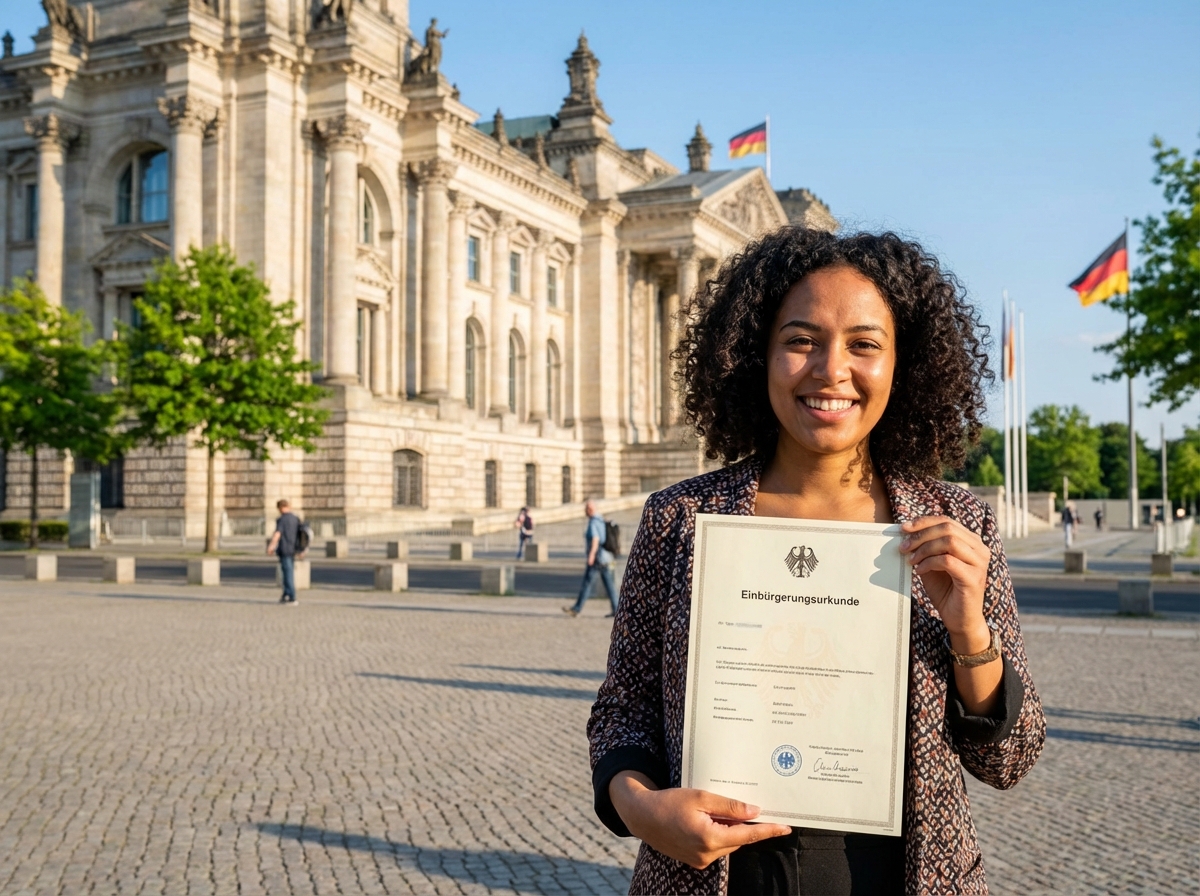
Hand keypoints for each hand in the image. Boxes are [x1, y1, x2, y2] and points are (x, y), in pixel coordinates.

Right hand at [609, 772, 790, 868]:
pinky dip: (719, 834)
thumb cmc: (669, 802)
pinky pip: (716, 847)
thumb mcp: (701, 797)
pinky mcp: (694, 860)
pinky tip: (710, 819)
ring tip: (718, 810)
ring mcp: (700, 860)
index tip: (785, 827)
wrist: (642, 816)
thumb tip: (754, 812)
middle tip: (748, 806)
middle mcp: (707, 854)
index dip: (768, 831)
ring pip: (728, 843)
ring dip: (730, 829)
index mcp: (710, 838)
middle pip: (738, 839)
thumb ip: (729, 806)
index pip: (748, 835)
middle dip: (744, 824)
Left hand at [899, 516, 990, 651]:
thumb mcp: (932, 564)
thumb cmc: (946, 591)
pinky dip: (929, 563)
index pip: (946, 521)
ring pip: (948, 541)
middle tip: (903, 547)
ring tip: (911, 560)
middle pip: (947, 528)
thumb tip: (905, 533)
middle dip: (921, 535)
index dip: (923, 522)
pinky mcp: (974, 578)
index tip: (903, 528)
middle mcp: (979, 549)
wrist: (960, 620)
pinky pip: (947, 561)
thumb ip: (925, 548)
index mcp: (971, 542)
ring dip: (924, 548)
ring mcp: (979, 563)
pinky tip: (920, 571)